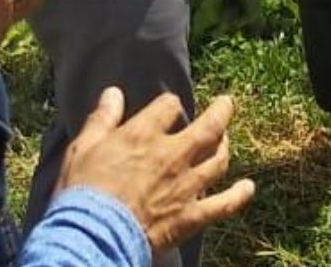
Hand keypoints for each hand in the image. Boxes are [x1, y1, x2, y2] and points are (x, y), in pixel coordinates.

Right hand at [59, 89, 254, 251]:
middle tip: (227, 103)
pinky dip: (239, 196)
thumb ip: (102, 119)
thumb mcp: (82, 149)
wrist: (92, 238)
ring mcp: (185, 186)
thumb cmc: (81, 194)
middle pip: (208, 127)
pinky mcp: (191, 216)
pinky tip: (248, 188)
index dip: (169, 105)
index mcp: (143, 136)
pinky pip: (224, 204)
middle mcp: (171, 156)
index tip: (168, 108)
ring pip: (218, 160)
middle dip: (221, 112)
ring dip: (225, 148)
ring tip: (226, 141)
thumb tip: (113, 93)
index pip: (168, 106)